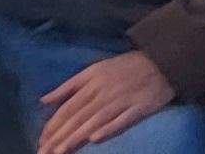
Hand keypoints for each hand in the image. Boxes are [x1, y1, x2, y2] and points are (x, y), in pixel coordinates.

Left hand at [37, 50, 176, 152]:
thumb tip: (43, 101)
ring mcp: (122, 101)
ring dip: (76, 138)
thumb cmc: (125, 67)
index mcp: (91, 83)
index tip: (41, 142)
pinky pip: (123, 120)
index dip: (52, 127)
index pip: (67, 109)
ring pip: (94, 122)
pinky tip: (96, 139)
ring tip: (60, 153)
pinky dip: (109, 128)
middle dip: (58, 138)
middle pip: (77, 118)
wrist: (163, 60)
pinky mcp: (140, 107)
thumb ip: (69, 86)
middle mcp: (104, 93)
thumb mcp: (94, 70)